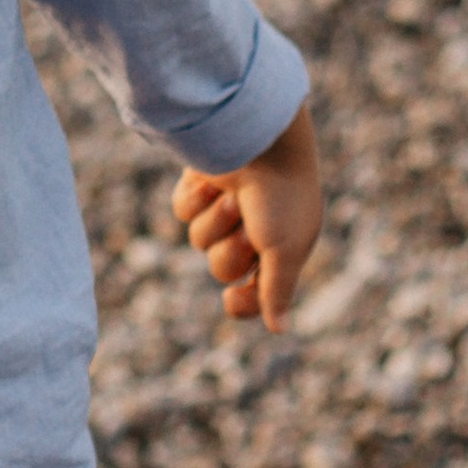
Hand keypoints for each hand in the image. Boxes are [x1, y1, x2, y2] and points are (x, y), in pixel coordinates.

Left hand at [172, 103, 322, 330]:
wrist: (260, 138)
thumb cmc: (280, 197)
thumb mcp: (285, 251)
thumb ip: (278, 291)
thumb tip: (279, 329)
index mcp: (282, 247)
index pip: (255, 291)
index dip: (243, 301)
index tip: (232, 298)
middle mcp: (252, 228)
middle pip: (220, 267)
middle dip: (230, 251)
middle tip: (248, 228)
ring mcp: (224, 205)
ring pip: (198, 239)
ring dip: (215, 222)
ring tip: (234, 198)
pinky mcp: (201, 183)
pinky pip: (183, 210)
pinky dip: (195, 199)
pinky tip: (211, 182)